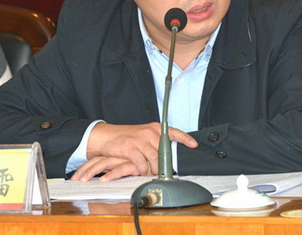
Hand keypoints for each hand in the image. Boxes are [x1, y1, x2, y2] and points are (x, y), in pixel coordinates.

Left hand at [70, 155, 148, 181]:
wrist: (156, 150)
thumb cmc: (142, 159)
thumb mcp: (125, 164)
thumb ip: (116, 168)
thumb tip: (103, 177)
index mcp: (114, 154)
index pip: (96, 160)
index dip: (85, 168)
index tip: (76, 177)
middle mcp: (118, 155)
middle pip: (97, 160)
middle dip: (85, 170)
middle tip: (75, 180)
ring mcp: (125, 158)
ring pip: (105, 163)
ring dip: (92, 171)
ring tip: (83, 180)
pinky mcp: (133, 164)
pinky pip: (121, 169)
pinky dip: (112, 174)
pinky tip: (104, 180)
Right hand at [81, 122, 197, 178]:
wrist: (107, 136)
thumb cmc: (128, 138)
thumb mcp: (144, 135)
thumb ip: (156, 142)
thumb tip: (168, 154)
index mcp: (155, 128)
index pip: (174, 132)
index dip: (185, 139)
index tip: (194, 145)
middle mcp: (149, 132)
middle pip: (164, 152)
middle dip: (165, 165)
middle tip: (165, 172)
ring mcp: (139, 140)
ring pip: (154, 160)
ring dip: (153, 170)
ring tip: (151, 173)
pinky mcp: (130, 149)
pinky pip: (141, 164)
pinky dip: (142, 171)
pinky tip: (140, 171)